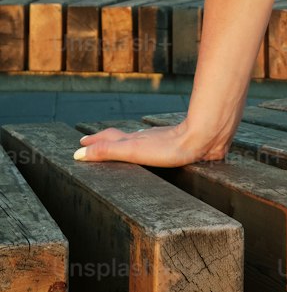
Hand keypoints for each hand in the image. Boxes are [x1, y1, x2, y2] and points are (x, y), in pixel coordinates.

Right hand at [74, 121, 227, 166]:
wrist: (203, 138)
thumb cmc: (168, 148)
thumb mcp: (132, 150)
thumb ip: (107, 151)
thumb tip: (78, 153)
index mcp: (133, 140)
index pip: (108, 139)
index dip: (94, 142)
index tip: (81, 142)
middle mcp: (145, 138)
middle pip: (120, 138)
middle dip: (105, 141)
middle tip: (91, 142)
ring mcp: (160, 141)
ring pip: (137, 139)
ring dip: (124, 143)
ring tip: (117, 146)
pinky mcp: (175, 145)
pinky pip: (154, 144)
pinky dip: (144, 146)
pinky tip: (153, 150)